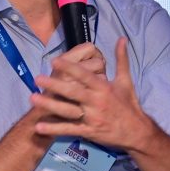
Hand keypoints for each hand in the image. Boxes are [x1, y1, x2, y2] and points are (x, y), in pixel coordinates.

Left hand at [30, 37, 153, 151]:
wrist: (136, 131)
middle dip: (54, 84)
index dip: (70, 68)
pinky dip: (54, 129)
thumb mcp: (126, 80)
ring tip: (33, 98)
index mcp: (104, 88)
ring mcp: (91, 118)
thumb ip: (121, 59)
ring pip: (68, 110)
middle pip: (73, 92)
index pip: (85, 75)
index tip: (55, 60)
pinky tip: (39, 126)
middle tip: (37, 77)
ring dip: (50, 105)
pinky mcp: (88, 132)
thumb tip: (121, 38)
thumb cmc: (129, 104)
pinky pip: (69, 130)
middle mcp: (96, 102)